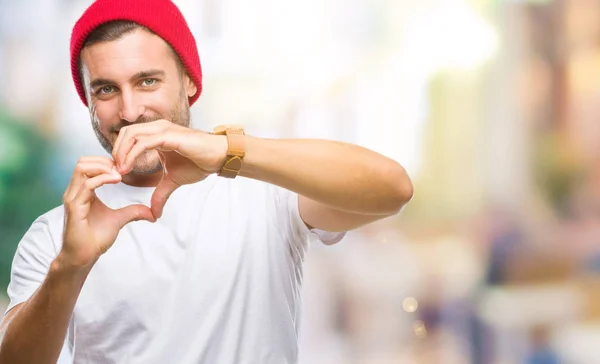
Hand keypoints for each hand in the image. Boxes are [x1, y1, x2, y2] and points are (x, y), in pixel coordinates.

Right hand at [60, 157, 154, 268]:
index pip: (89, 165)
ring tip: (120, 175)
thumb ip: (133, 212)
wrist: (83, 257)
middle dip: (104, 161)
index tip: (124, 169)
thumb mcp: (119, 220)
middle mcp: (75, 192)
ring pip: (82, 168)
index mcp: (82, 191)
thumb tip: (152, 213)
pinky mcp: (74, 207)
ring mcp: (73, 198)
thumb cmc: (95, 238)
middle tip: (122, 169)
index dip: (106, 162)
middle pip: (83, 161)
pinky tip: (117, 181)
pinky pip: (87, 185)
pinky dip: (103, 179)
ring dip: (104, 167)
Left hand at [112, 120, 227, 217]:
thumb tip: (155, 213)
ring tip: (120, 171)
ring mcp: (162, 129)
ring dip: (121, 153)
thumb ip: (160, 193)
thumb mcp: (173, 180)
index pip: (129, 137)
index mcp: (156, 134)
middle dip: (116, 152)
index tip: (117, 173)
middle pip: (125, 133)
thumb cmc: (199, 163)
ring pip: (131, 135)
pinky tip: (128, 168)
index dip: (119, 153)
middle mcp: (157, 128)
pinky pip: (143, 143)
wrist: (218, 158)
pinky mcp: (168, 136)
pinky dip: (131, 155)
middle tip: (115, 172)